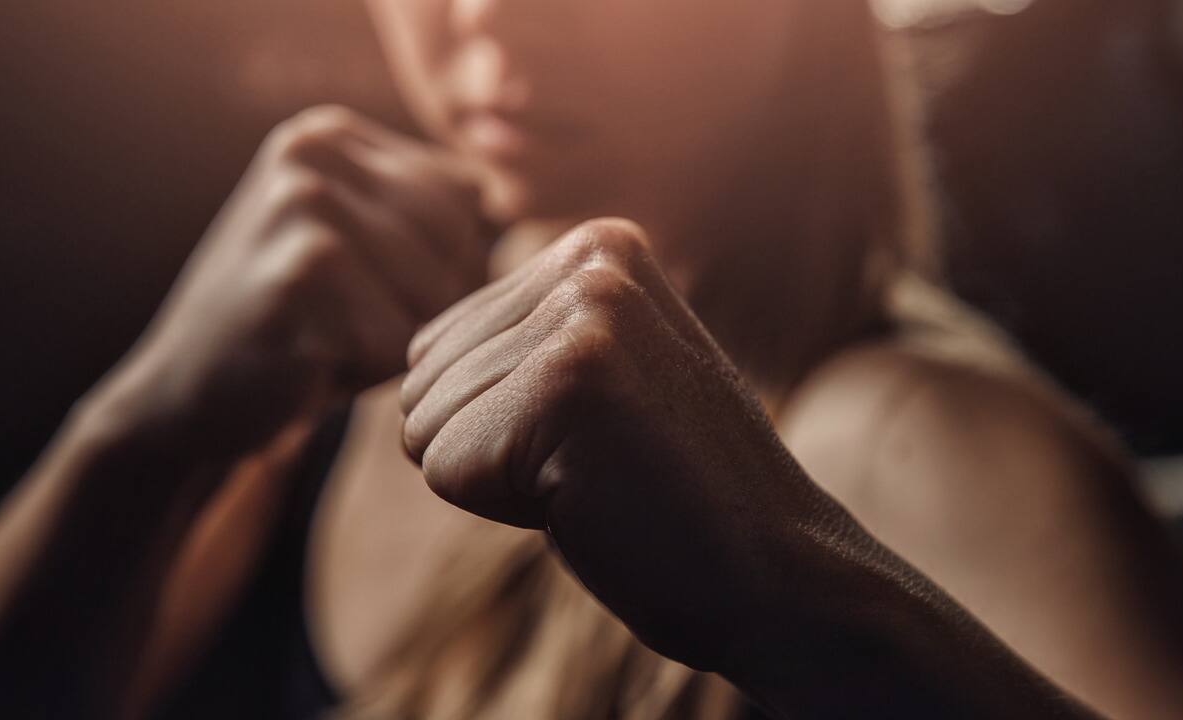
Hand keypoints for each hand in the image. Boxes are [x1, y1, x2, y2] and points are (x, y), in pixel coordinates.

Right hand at [95, 105, 490, 458]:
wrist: (185, 398)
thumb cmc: (301, 328)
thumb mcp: (362, 248)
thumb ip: (431, 216)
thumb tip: (514, 206)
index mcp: (332, 135)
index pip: (465, 198)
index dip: (442, 267)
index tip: (366, 289)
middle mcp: (314, 154)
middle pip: (458, 243)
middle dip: (422, 305)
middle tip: (342, 323)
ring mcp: (301, 209)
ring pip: (433, 296)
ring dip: (391, 341)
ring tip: (325, 339)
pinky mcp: (296, 277)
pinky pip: (394, 342)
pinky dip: (361, 373)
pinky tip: (305, 363)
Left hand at [400, 219, 844, 674]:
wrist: (776, 574)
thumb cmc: (673, 493)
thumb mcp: (599, 376)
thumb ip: (517, 341)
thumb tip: (406, 360)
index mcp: (599, 245)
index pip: (439, 342)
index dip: (500, 419)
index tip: (598, 434)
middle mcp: (591, 259)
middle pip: (422, 376)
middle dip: (490, 445)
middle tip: (598, 463)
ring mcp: (585, 315)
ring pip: (425, 422)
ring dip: (499, 477)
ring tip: (600, 476)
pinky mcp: (569, 382)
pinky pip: (443, 465)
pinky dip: (505, 508)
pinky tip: (594, 499)